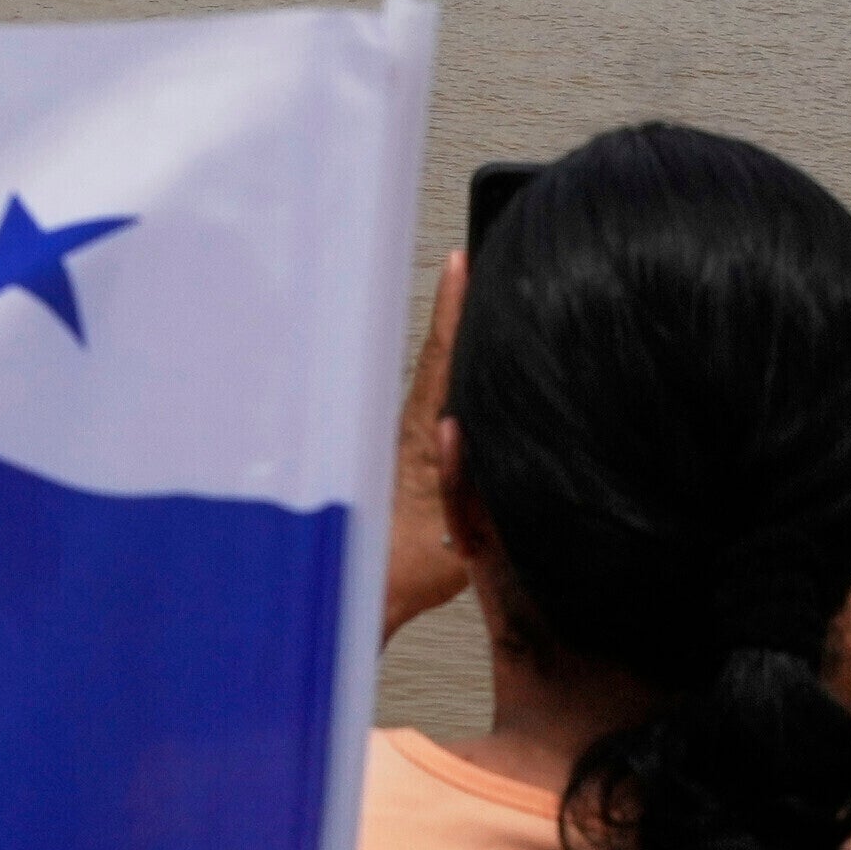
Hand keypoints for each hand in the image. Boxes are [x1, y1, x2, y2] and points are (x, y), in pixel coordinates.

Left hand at [383, 252, 471, 638]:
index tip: (460, 262)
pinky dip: (455, 371)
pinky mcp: (414, 457)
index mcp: (423, 437)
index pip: (442, 359)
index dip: (454, 309)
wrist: (371, 592)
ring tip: (479, 293)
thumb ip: (468, 490)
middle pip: (439, 354)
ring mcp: (412, 440)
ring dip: (457, 338)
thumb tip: (470, 437)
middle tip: (475, 258)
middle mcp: (412, 429)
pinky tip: (473, 366)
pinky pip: (438, 399)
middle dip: (459, 307)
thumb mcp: (457, 534)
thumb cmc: (405, 567)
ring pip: (437, 376)